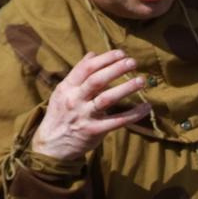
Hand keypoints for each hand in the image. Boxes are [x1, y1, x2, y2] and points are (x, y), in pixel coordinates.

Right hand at [32, 51, 147, 162]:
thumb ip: (78, 73)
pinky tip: (146, 107)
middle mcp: (74, 100)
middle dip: (116, 69)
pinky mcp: (93, 131)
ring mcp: (84, 116)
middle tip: (132, 62)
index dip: (105, 59)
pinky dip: (133, 114)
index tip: (121, 53)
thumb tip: (92, 54)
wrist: (51, 144)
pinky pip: (116, 121)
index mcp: (67, 88)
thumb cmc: (61, 113)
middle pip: (96, 80)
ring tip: (141, 80)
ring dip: (125, 88)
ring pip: (106, 99)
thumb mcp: (63, 91)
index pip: (86, 68)